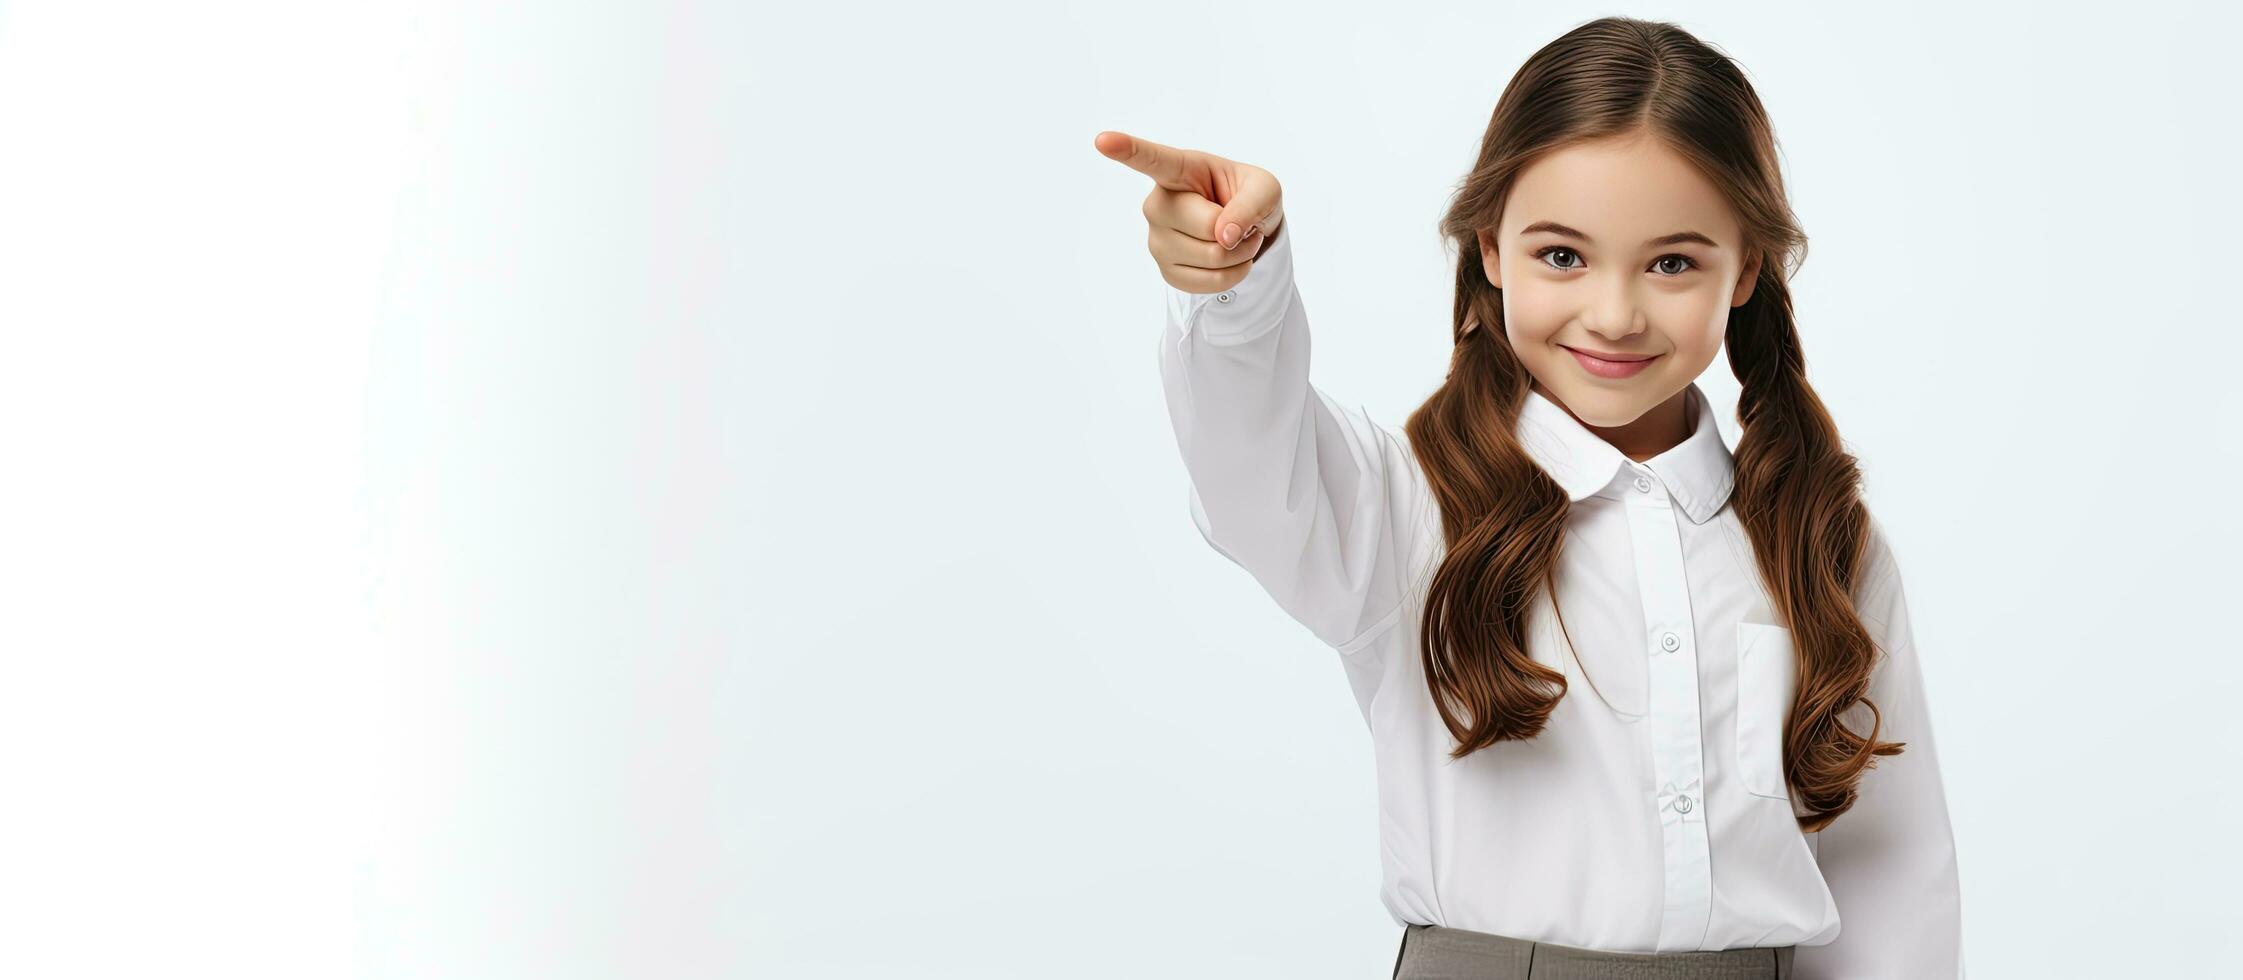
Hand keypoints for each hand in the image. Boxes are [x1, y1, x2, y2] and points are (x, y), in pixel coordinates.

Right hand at [1095, 130, 1284, 294]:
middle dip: (1240, 231)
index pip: (1150, 159)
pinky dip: (1235, 274)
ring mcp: (1157, 239)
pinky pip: (1211, 282)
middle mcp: (1158, 204)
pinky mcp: (1167, 271)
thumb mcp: (1265, 188)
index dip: (1126, 150)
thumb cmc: (1248, 197)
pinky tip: (1228, 259)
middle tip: (1240, 222)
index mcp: (1178, 170)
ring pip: (1213, 258)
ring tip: (1235, 238)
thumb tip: (1223, 236)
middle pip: (1208, 227)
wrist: (1246, 231)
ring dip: (1241, 254)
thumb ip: (1250, 203)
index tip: (1102, 140)